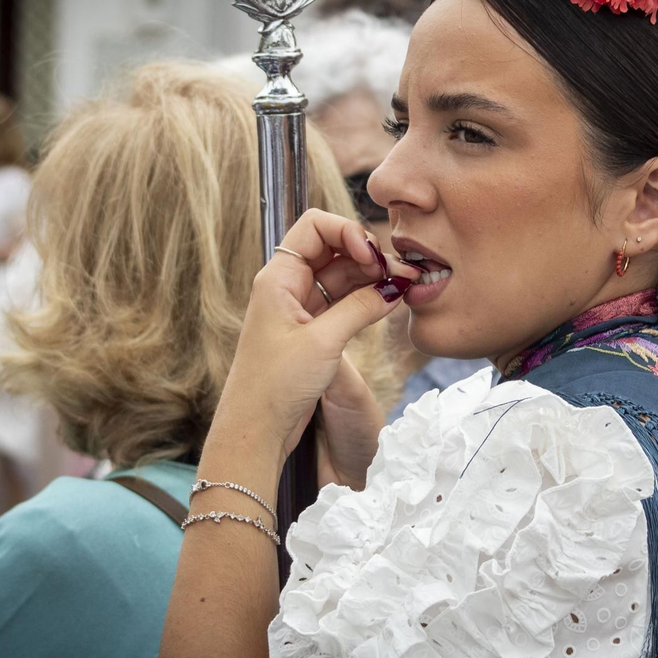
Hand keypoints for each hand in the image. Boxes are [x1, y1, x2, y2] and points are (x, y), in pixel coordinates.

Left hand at [214, 209, 418, 468]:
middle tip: (400, 273)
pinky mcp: (311, 330)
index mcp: (278, 278)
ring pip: (341, 275)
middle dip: (368, 254)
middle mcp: (287, 286)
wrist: (255, 430)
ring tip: (402, 287)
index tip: (373, 256)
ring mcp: (300, 308)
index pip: (316, 226)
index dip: (348, 232)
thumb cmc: (275, 386)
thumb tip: (393, 287)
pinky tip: (388, 302)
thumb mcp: (322, 342)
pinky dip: (366, 299)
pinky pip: (343, 301)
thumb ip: (360, 308)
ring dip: (372, 276)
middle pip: (333, 248)